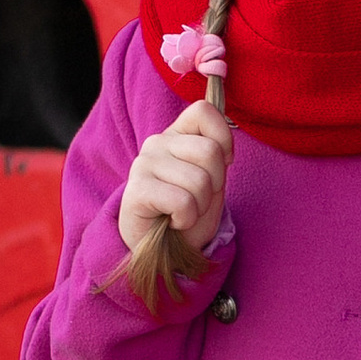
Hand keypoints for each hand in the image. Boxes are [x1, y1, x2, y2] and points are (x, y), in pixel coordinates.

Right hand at [118, 97, 231, 261]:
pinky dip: (186, 218)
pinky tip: (173, 220)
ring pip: (200, 181)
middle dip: (214, 184)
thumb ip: (216, 152)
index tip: (221, 165)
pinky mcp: (137, 190)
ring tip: (183, 211)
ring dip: (200, 205)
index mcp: (176, 134)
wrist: (164, 248)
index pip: (203, 111)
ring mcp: (144, 164)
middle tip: (197, 198)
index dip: (223, 140)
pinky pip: (183, 202)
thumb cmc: (188, 211)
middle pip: (210, 152)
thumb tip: (223, 141)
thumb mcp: (211, 177)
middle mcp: (157, 143)